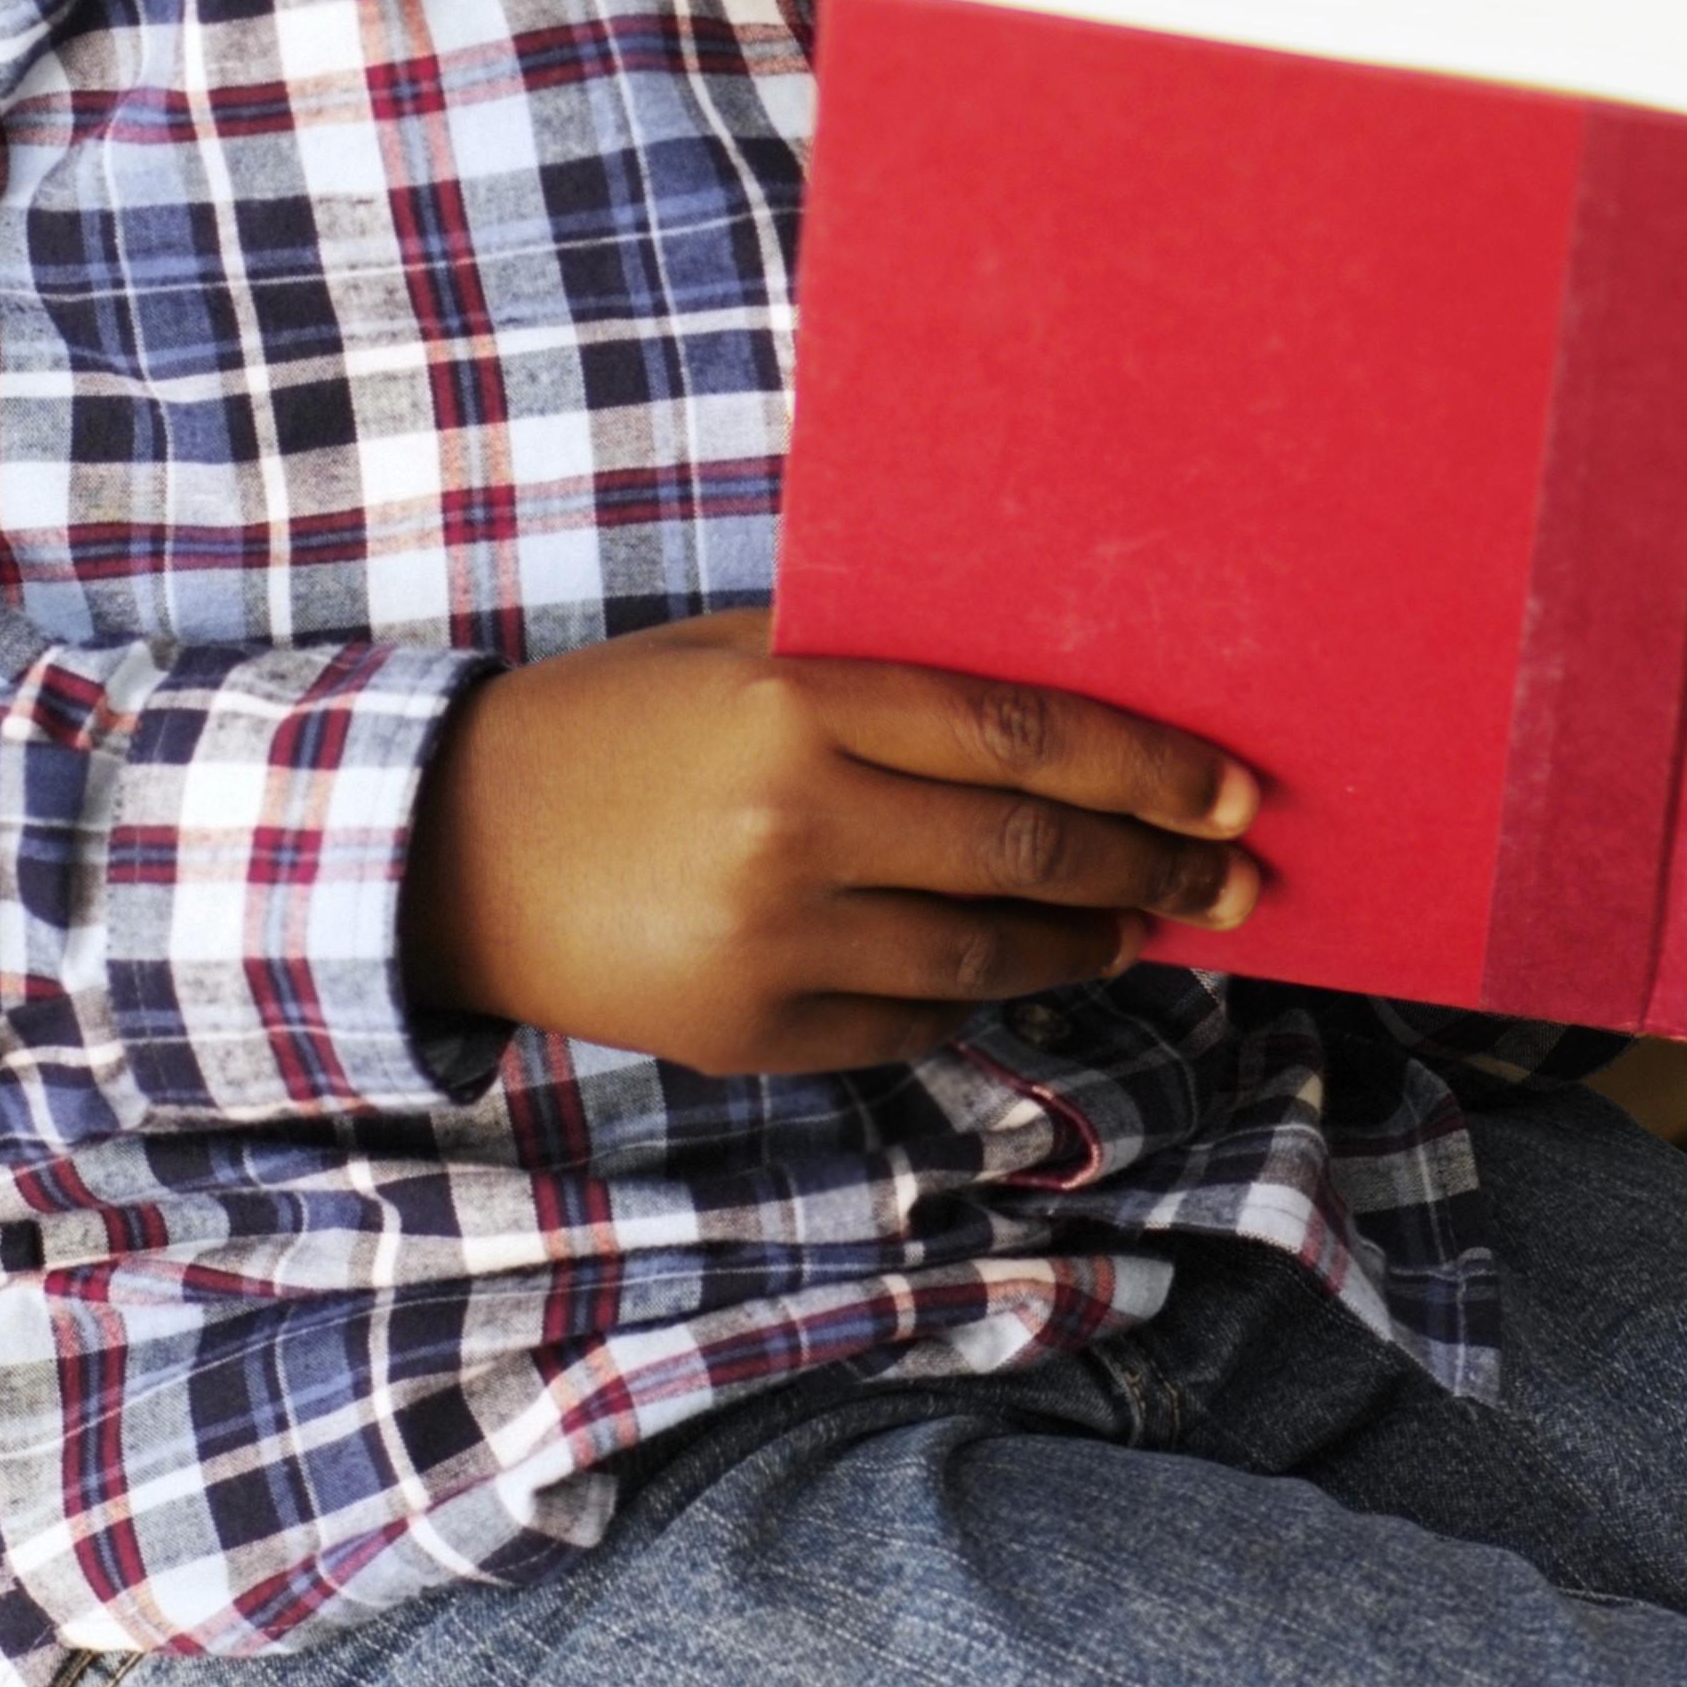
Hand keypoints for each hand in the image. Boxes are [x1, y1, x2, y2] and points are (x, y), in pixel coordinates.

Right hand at [404, 612, 1267, 1078]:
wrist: (446, 852)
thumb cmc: (615, 723)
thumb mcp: (737, 651)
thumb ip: (876, 668)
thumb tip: (1052, 690)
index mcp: (800, 704)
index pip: (1025, 733)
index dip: (1149, 766)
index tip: (1237, 789)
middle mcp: (796, 825)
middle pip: (1027, 849)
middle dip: (1156, 864)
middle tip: (1239, 877)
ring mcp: (773, 943)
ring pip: (986, 956)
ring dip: (1089, 942)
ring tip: (1149, 923)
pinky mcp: (751, 1035)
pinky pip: (908, 1024)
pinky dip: (978, 998)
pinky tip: (1022, 969)